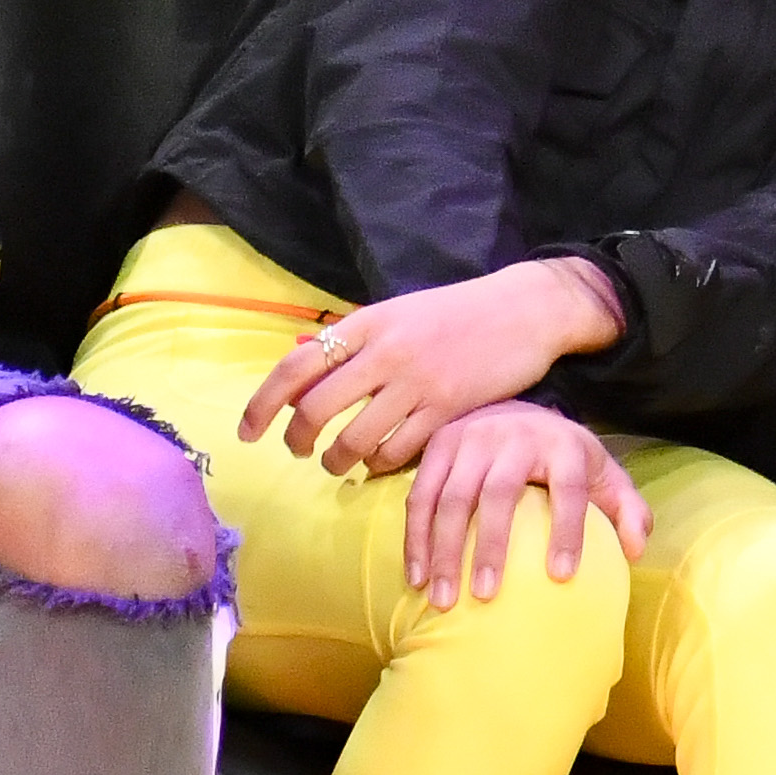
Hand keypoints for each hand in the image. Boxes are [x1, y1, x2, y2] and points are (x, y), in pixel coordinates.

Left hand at [240, 259, 625, 476]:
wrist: (527, 309)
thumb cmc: (458, 312)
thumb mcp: (401, 312)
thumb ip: (353, 339)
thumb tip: (296, 359)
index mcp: (369, 322)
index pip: (296, 366)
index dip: (262, 404)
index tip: (248, 432)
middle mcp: (387, 351)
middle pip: (316, 409)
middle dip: (297, 440)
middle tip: (299, 451)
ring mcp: (418, 382)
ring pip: (354, 439)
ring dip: (337, 460)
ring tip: (339, 462)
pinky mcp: (448, 408)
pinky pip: (397, 451)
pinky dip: (379, 465)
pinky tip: (379, 464)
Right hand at [401, 402, 649, 609]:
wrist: (519, 410)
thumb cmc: (565, 458)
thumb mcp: (604, 476)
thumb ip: (627, 511)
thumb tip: (635, 551)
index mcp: (564, 444)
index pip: (570, 488)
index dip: (568, 530)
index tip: (561, 576)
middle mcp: (517, 436)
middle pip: (500, 492)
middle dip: (492, 546)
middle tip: (486, 596)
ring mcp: (474, 438)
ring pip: (453, 497)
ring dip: (444, 550)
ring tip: (443, 599)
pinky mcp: (441, 444)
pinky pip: (422, 495)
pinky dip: (417, 538)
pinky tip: (417, 577)